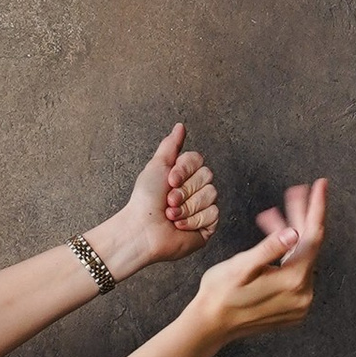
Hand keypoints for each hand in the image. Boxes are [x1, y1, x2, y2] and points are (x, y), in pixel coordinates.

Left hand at [96, 123, 220, 278]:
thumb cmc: (145, 200)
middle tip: (169, 200)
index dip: (185, 170)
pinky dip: (193, 220)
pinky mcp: (207, 226)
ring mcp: (202, 208)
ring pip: (211, 195)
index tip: (170, 179)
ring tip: (171, 214)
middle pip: (207, 177)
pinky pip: (213, 214)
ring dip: (187, 206)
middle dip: (185, 190)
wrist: (142, 230)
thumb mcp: (157, 166)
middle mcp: (195, 190)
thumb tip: (180, 126)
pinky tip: (179, 225)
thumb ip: (171, 145)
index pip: (199, 161)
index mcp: (184, 175)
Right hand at [192, 178, 328, 348]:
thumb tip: (294, 233)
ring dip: (290, 234)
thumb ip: (270, 248)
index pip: (313, 236)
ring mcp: (299, 303)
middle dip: (300, 216)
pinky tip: (273, 240)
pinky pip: (296, 273)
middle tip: (294, 191)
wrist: (210, 326)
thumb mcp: (241, 266)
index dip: (316, 207)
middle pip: (308, 246)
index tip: (321, 185)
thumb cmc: (219, 294)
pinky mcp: (293, 308)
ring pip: (301, 258)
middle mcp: (303, 294)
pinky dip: (287, 255)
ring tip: (270, 216)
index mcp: (293, 281)